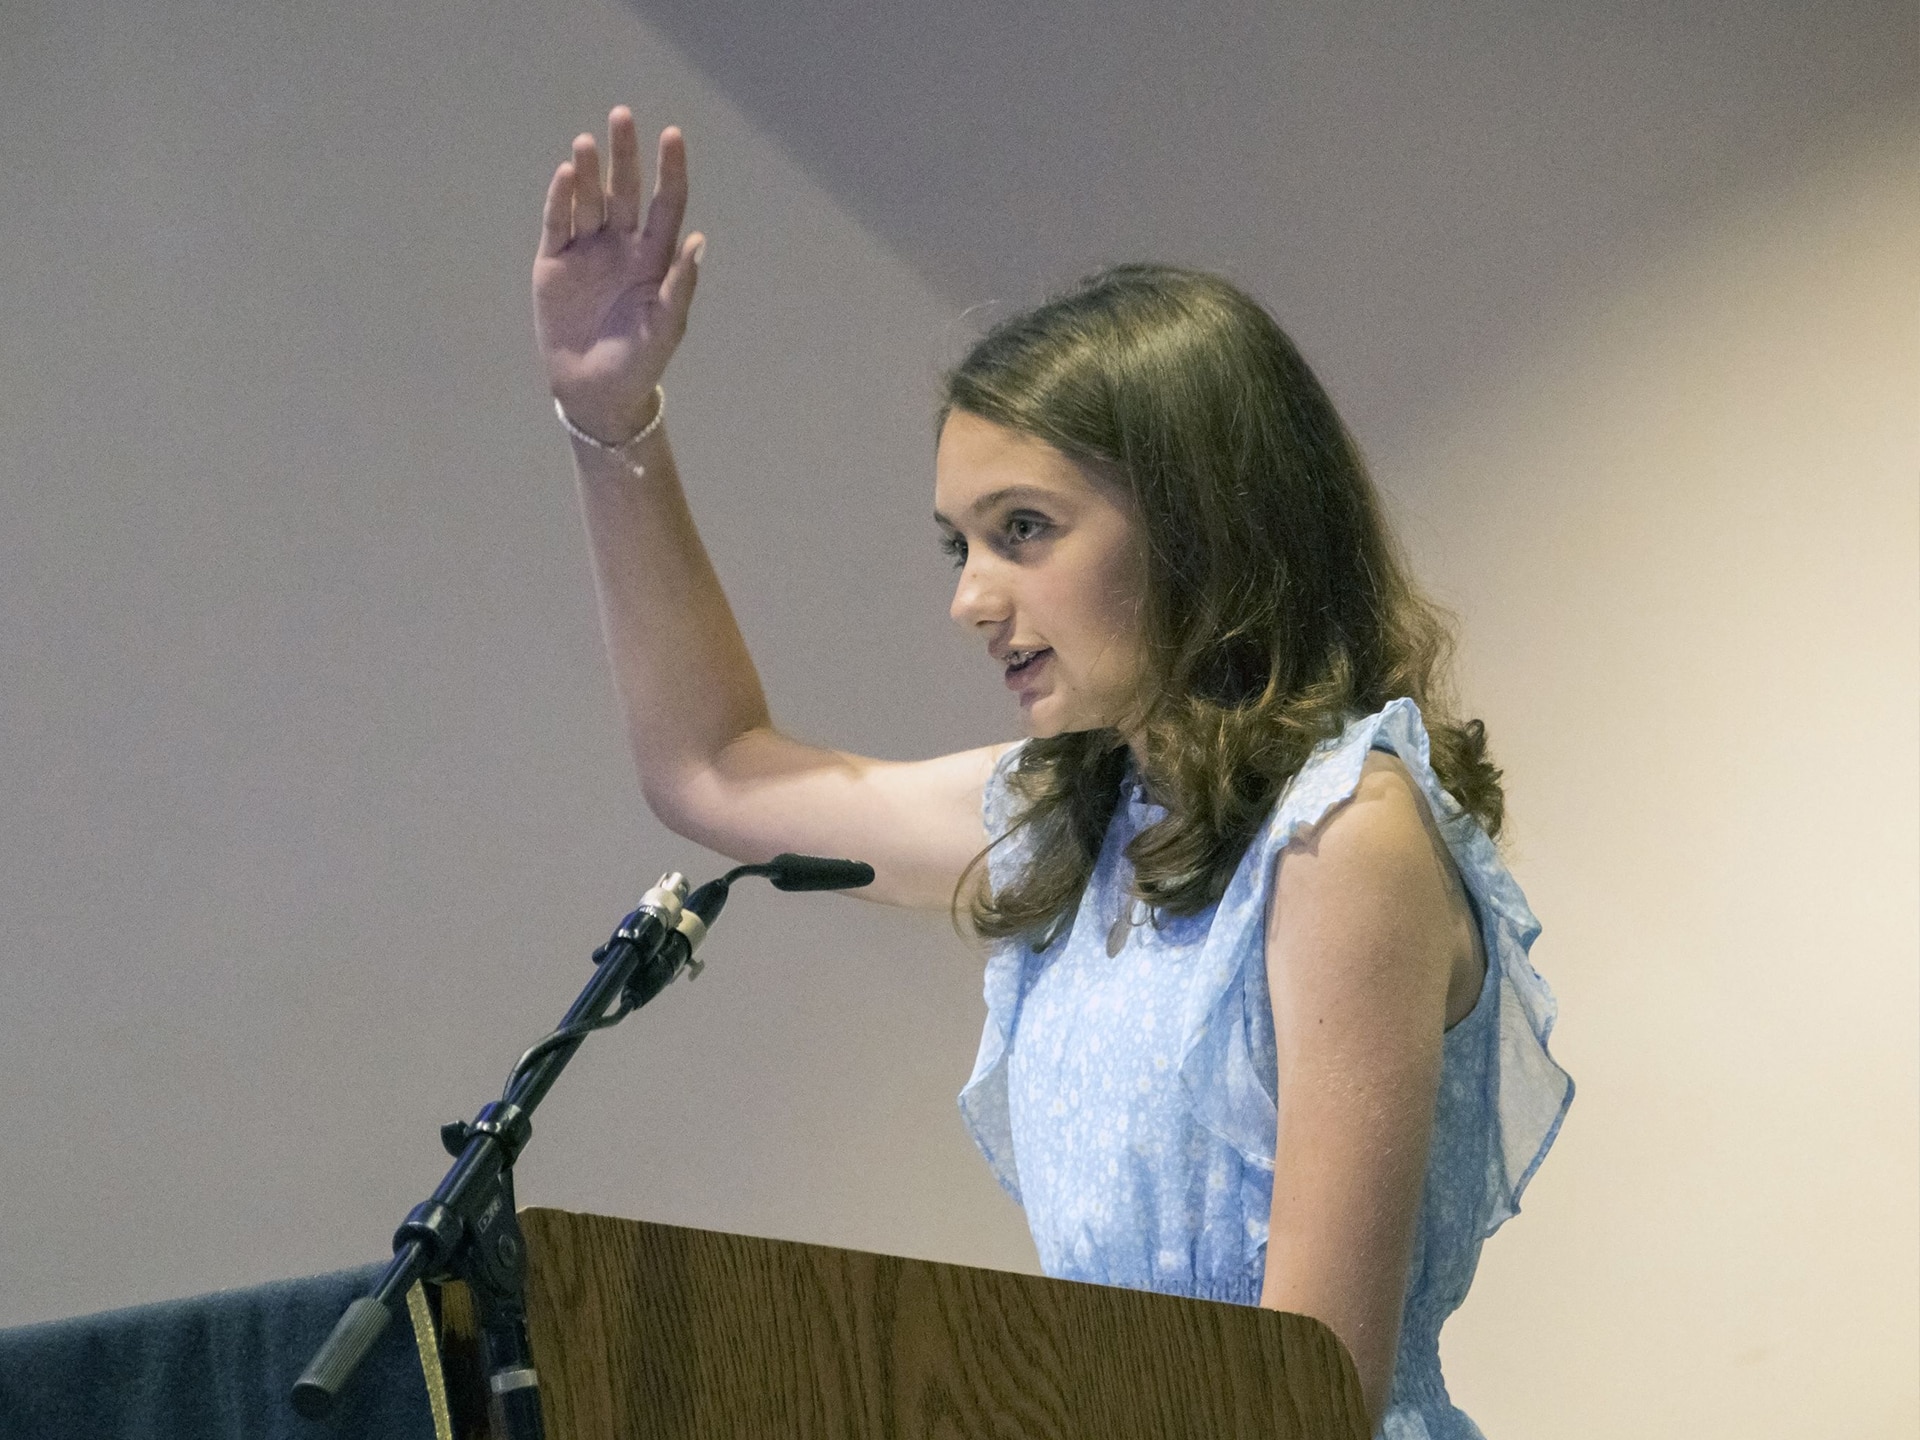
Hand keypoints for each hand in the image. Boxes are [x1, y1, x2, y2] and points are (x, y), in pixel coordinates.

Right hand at [533, 109, 703, 443]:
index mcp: (654, 258)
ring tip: (587, 143)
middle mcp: (621, 246)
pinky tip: (567, 174)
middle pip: (625, 190)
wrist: (594, 393)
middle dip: (625, 155)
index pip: (665, 203)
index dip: (669, 170)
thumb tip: (699, 240)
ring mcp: (587, 251)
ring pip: (589, 200)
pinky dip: (561, 199)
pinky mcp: (554, 262)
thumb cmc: (638, 363)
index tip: (672, 135)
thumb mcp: (665, 327)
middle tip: (623, 116)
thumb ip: (680, 285)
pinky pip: (558, 223)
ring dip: (589, 171)